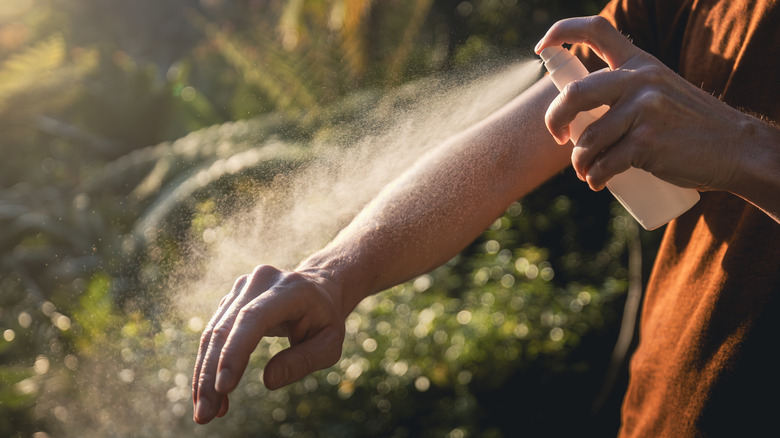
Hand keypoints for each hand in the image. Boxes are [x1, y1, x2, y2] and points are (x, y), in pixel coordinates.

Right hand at [192, 265, 345, 423]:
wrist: (318, 288)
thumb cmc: (325, 319)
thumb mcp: (330, 343)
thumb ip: (304, 360)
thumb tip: (269, 381)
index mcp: (290, 289)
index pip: (254, 318)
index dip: (235, 351)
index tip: (224, 388)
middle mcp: (260, 282)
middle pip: (226, 329)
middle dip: (211, 375)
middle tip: (205, 415)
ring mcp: (242, 288)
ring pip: (213, 333)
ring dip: (204, 376)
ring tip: (205, 413)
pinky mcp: (231, 299)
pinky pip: (213, 334)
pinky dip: (209, 366)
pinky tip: (212, 395)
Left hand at [534, 16, 753, 192]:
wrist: (735, 148)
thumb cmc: (689, 125)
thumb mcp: (660, 90)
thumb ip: (625, 91)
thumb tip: (575, 116)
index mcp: (640, 62)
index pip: (597, 30)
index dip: (561, 32)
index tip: (542, 48)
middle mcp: (640, 80)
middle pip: (574, 94)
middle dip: (554, 120)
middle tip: (558, 136)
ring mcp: (644, 111)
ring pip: (587, 139)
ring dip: (579, 162)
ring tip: (587, 171)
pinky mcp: (647, 143)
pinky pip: (604, 163)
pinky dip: (595, 178)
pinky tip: (598, 182)